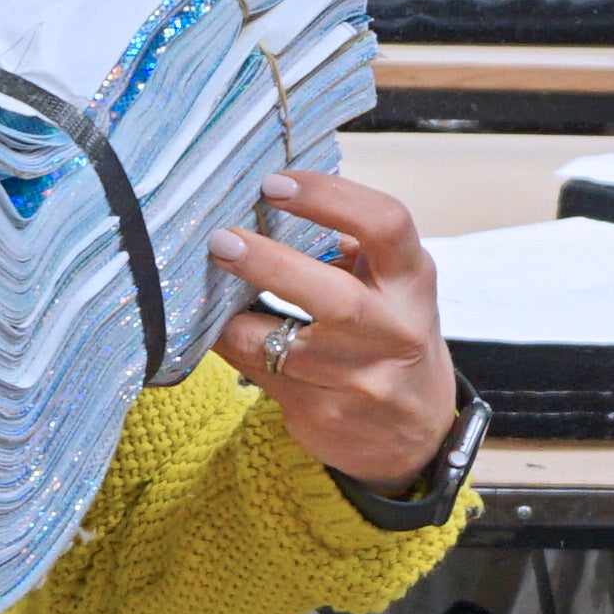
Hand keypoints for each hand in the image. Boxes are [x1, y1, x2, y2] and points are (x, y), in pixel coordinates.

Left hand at [211, 171, 463, 489]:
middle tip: (220, 240)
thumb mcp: (392, 285)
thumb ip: (348, 248)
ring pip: (279, 344)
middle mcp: (395, 330)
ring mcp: (361, 379)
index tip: (274, 184)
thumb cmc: (391, 336)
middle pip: (334, 297)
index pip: (384, 224)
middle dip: (269, 264)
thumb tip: (267, 206)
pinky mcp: (325, 413)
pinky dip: (227, 345)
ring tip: (198, 284)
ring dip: (228, 314)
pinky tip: (209, 325)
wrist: (416, 430)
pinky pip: (259, 372)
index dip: (328, 198)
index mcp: (411, 280)